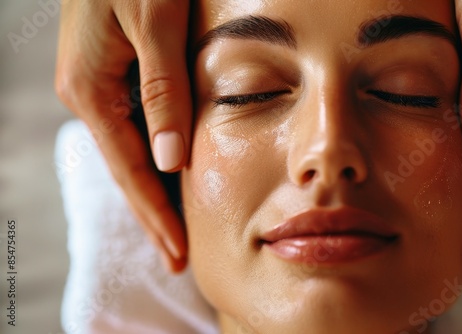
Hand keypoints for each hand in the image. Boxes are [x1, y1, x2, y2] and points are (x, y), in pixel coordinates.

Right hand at [55, 0, 190, 271]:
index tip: (178, 252)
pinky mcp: (117, 71)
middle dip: (154, 213)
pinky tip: (172, 172)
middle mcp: (91, 94)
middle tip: (178, 255)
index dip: (156, 214)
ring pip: (134, 150)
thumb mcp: (155, 22)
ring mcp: (102, 83)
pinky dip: (156, 153)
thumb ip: (163, 91)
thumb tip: (171, 160)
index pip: (131, 170)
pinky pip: (138, 124)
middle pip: (129, 169)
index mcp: (92, 90)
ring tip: (177, 227)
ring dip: (157, 188)